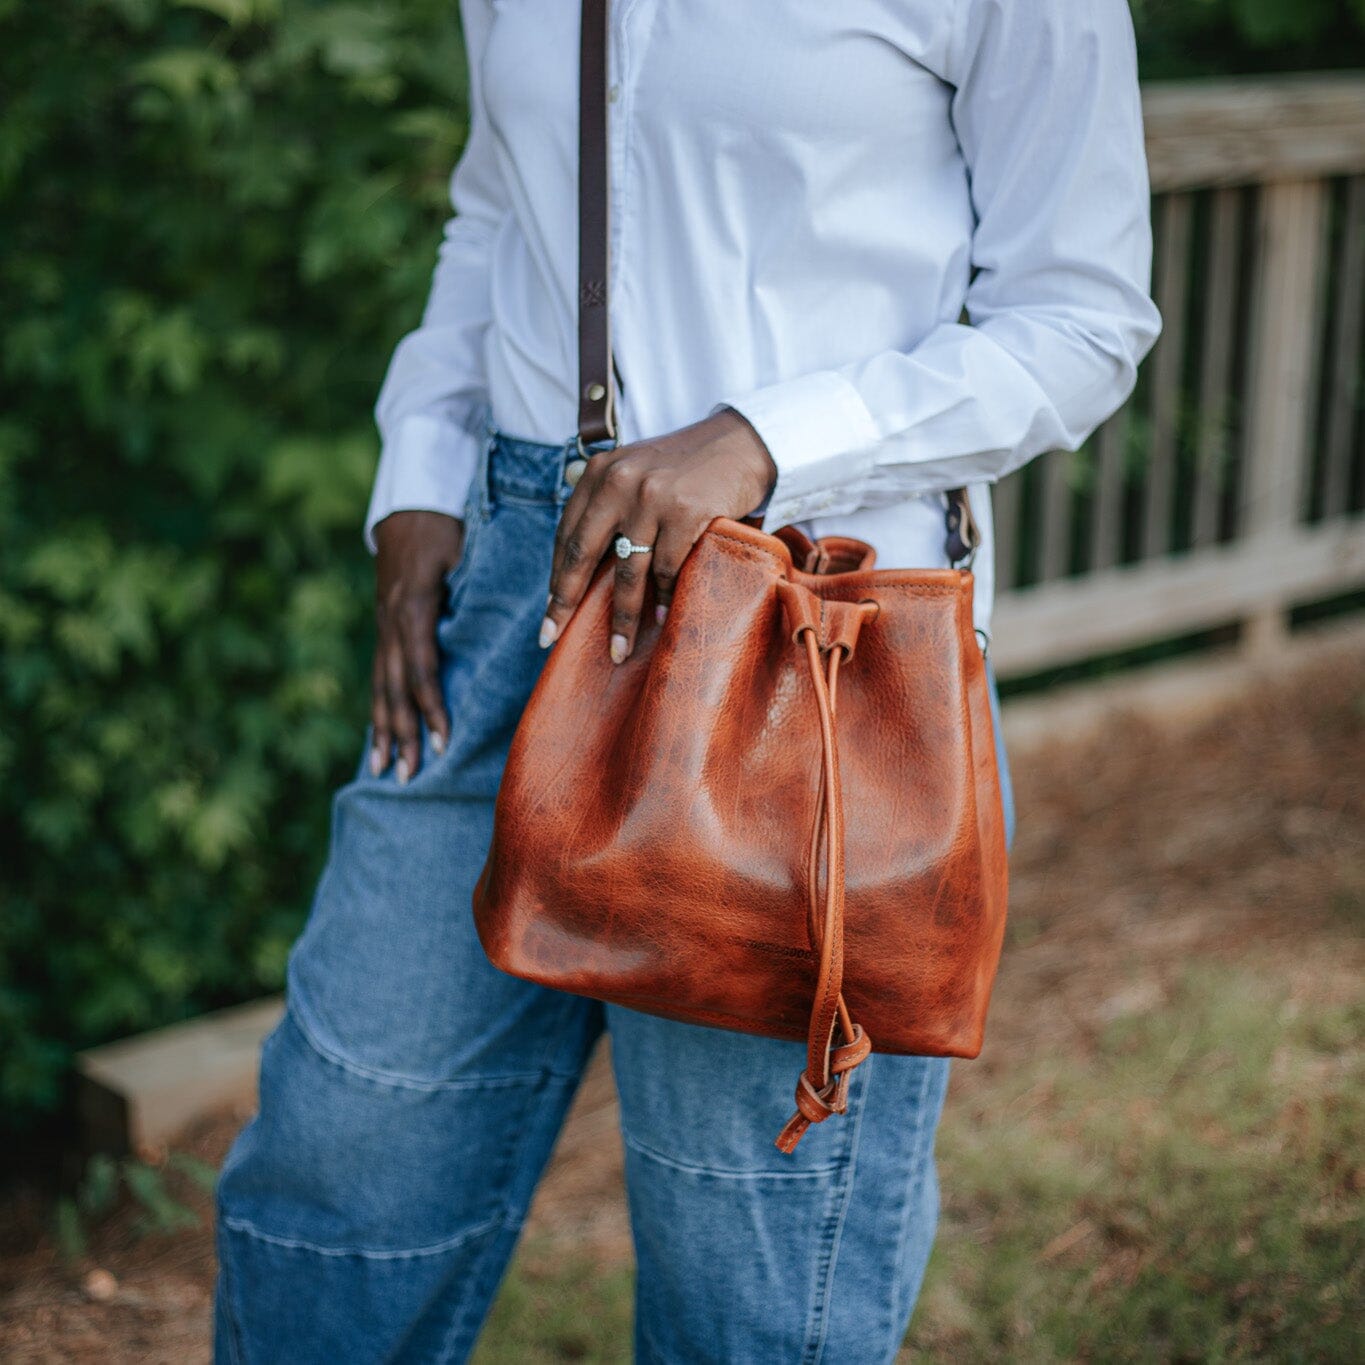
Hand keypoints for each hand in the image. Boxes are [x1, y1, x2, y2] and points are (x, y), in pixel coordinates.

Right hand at [370, 510, 465, 782]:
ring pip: (381, 685)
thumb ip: (484, 585)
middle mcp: (392, 619)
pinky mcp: (383, 625)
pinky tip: (377, 739)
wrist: (410, 499)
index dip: (430, 706)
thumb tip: (526, 620)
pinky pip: (379, 674)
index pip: (421, 666)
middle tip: (411, 774)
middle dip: (403, 732)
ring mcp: (383, 623)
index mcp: (414, 605)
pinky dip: (378, 709)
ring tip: (383, 770)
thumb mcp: (466, 547)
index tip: (443, 740)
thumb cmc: (448, 523)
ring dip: (383, 730)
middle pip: (395, 686)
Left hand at [539, 406, 777, 661]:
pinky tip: (660, 618)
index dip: (556, 577)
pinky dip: (663, 598)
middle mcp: (619, 481)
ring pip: (627, 571)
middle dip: (566, 602)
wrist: (740, 444)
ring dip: (623, 617)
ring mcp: (652, 497)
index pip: (567, 533)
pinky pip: (667, 568)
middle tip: (552, 636)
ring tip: (618, 649)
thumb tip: (577, 561)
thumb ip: (607, 501)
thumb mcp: (635, 470)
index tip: (549, 612)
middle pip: (583, 554)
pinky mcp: (685, 512)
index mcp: (600, 473)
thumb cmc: (686, 467)